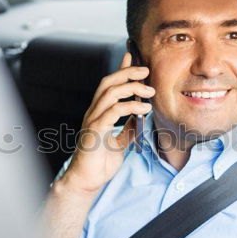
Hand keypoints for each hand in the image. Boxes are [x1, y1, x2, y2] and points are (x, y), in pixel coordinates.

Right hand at [58, 52, 153, 194]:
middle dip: (127, 72)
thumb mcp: (120, 142)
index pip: (109, 85)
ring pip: (109, 93)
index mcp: (99, 113)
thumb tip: (140, 116)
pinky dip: (130, 107)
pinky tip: (143, 108)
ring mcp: (92, 120)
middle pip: (107, 83)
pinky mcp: (94, 131)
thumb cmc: (99, 162)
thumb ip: (128, 128)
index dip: (120, 70)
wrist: (86, 180)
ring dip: (131, 88)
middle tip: (145, 69)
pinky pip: (112, 112)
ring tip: (149, 90)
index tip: (132, 56)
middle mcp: (94, 113)